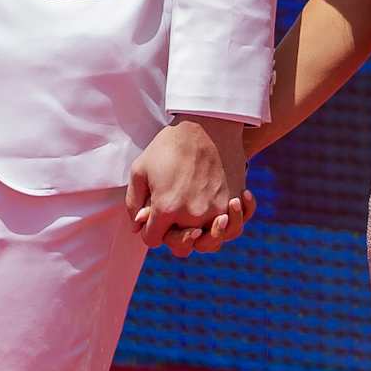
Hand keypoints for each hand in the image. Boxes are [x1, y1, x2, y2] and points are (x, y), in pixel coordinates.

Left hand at [126, 119, 251, 255]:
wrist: (207, 123)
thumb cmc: (170, 145)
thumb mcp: (140, 169)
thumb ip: (134, 202)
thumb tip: (138, 226)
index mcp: (166, 209)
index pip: (153, 239)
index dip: (149, 230)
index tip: (152, 217)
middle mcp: (193, 215)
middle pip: (182, 247)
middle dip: (173, 238)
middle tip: (173, 221)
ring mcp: (217, 211)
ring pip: (211, 243)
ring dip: (202, 237)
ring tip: (199, 223)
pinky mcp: (234, 201)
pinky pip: (236, 225)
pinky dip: (232, 222)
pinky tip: (226, 211)